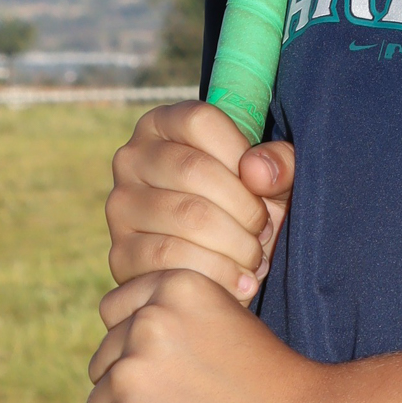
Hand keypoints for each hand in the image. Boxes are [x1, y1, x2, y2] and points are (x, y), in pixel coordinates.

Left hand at [78, 268, 333, 402]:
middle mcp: (149, 319)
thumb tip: (144, 362)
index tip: (152, 375)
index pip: (114, 312)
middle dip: (123, 391)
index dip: (128, 348)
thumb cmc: (281, 385)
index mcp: (176, 286)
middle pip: (103, 362)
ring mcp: (135, 371)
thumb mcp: (230, 324)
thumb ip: (186, 328)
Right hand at [105, 102, 294, 301]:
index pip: (200, 121)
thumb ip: (281, 164)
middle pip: (193, 169)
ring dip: (235, 243)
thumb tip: (255, 171)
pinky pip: (169, 257)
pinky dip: (215, 272)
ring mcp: (120, 205)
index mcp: (163, 125)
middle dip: (244, 207)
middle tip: (264, 231)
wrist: (222, 270)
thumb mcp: (275, 180)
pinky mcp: (121, 253)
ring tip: (254, 258)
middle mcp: (132, 158)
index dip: (240, 153)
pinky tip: (239, 281)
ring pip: (185, 216)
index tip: (263, 186)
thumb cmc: (248, 209)